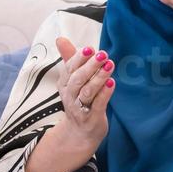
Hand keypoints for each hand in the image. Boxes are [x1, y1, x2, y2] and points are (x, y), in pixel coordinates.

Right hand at [53, 36, 113, 155]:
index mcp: (64, 84)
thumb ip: (69, 59)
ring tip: (110, 64)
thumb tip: (60, 38)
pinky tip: (112, 82)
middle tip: (103, 54)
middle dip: (90, 66)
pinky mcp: (92, 118)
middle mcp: (70, 96)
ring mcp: (80, 108)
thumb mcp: (72, 80)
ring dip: (99, 77)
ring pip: (87, 91)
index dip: (78, 59)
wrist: (79, 133)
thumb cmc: (79, 101)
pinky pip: (98, 104)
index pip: (70, 69)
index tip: (89, 48)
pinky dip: (105, 93)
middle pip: (78, 79)